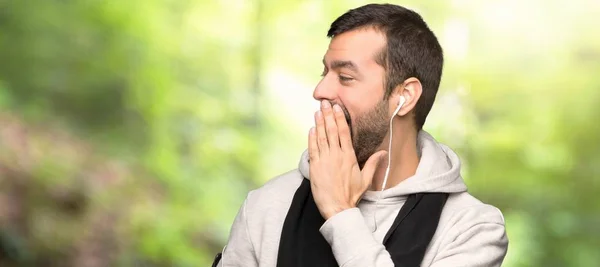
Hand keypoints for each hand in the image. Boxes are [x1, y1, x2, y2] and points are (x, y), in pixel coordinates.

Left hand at [308, 100, 386, 219]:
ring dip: (319, 123)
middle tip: (324, 103)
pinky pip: (313, 149)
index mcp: (349, 156)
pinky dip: (312, 138)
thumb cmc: (351, 195)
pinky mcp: (315, 167)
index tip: (337, 107)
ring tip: (317, 112)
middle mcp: (336, 155)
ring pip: (321, 137)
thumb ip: (373, 163)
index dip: (340, 118)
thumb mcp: (365, 179)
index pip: (344, 132)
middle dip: (328, 116)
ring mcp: (324, 160)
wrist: (337, 208)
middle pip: (331, 131)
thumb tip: (383, 152)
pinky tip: (312, 129)